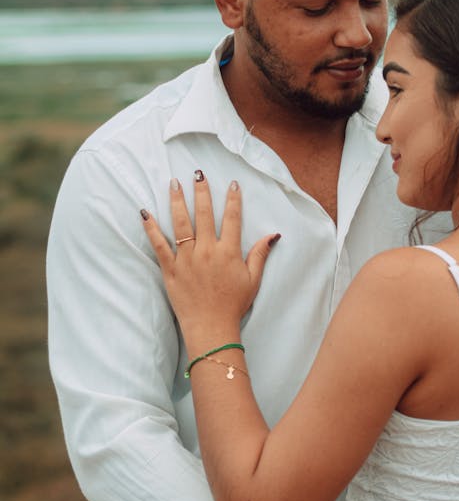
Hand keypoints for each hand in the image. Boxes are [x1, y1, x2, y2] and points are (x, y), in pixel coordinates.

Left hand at [141, 172, 279, 345]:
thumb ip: (260, 254)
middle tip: (197, 173)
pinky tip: (144, 212)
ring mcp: (186, 259)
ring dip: (177, 201)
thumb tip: (272, 235)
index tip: (232, 184)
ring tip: (173, 183)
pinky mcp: (170, 269)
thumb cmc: (233, 305)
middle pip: (204, 214)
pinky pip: (158, 245)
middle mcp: (207, 251)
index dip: (233, 200)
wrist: (211, 327)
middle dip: (201, 191)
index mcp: (228, 252)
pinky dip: (150, 228)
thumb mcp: (253, 280)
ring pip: (180, 224)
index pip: (232, 219)